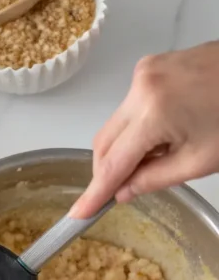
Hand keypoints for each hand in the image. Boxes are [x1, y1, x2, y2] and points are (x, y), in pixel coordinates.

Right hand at [71, 42, 218, 217]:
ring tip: (160, 158)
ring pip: (117, 123)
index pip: (113, 163)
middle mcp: (141, 86)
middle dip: (109, 170)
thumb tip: (123, 191)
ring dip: (127, 148)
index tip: (79, 213)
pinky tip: (164, 135)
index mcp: (154, 111)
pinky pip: (132, 105)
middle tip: (120, 193)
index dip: (95, 192)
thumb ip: (154, 179)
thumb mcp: (200, 161)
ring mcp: (145, 71)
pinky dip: (139, 127)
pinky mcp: (153, 65)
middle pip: (105, 141)